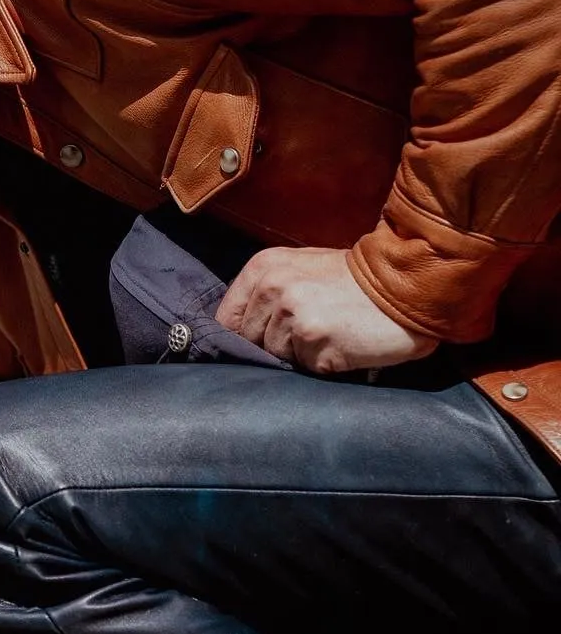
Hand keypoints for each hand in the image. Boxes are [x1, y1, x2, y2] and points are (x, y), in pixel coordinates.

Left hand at [217, 246, 437, 373]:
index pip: (226, 320)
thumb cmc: (353, 282)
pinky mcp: (313, 338)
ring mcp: (292, 313)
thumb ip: (265, 296)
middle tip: (312, 328)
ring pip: (275, 357)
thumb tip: (234, 333)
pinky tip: (342, 344)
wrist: (407, 283)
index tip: (265, 337)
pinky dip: (321, 363)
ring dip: (300, 355)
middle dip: (274, 345)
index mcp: (263, 267)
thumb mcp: (300, 272)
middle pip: (250, 342)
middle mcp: (273, 287)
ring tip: (330, 333)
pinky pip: (303, 366)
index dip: (244, 336)